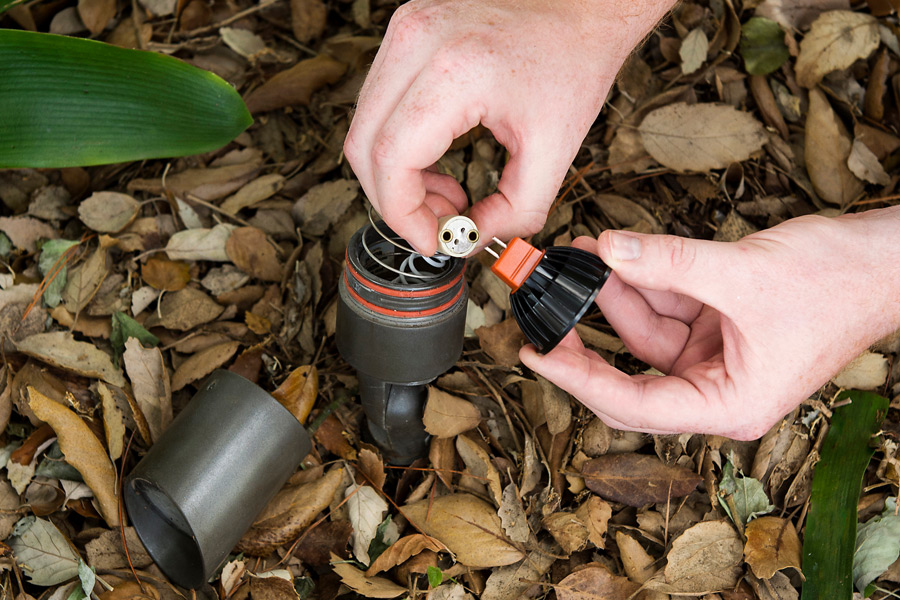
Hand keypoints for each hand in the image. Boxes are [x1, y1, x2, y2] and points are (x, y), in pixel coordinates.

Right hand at [344, 0, 674, 254]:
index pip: (390, 158)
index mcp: (456, 71)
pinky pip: (377, 103)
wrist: (582, 7)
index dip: (402, 214)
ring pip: (364, 126)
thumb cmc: (574, 64)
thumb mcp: (554, 154)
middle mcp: (417, 41)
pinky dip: (397, 145)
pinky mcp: (405, 30)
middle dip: (394, 201)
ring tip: (445, 191)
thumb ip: (513, 213)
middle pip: (363, 145)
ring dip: (394, 175)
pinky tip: (436, 160)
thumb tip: (469, 242)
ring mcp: (405, 29)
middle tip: (438, 223)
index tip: (432, 240)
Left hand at [520, 209, 899, 439]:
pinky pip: (666, 308)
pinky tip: (614, 255)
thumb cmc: (838, 284)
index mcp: (728, 406)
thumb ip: (668, 263)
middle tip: (542, 309)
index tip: (534, 356)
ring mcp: (715, 358)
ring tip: (580, 256)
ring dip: (613, 294)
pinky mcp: (718, 327)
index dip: (577, 379)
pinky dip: (642, 282)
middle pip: (630, 376)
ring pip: (644, 335)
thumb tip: (605, 251)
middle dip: (585, 338)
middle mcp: (716, 390)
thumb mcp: (741, 272)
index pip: (633, 403)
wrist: (886, 260)